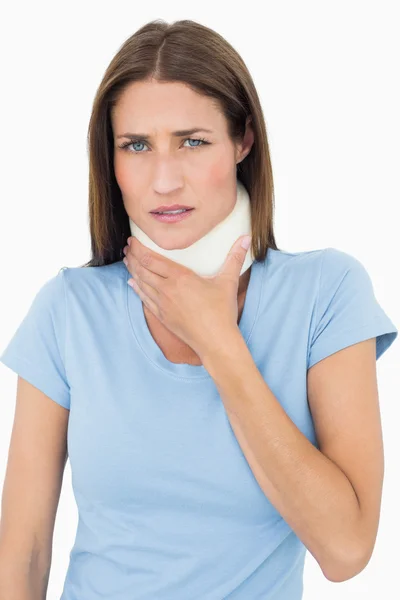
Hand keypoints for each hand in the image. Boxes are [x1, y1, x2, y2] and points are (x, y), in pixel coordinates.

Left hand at [122, 234, 251, 357]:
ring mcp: (162, 305)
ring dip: (132, 271)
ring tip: (127, 260)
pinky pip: (145, 299)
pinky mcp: (162, 317)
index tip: (132, 240)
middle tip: (127, 248)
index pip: (151, 259)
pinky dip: (137, 289)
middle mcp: (167, 290)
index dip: (138, 249)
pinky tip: (133, 284)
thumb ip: (235, 257)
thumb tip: (246, 238)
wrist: (215, 341)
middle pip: (142, 270)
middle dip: (132, 257)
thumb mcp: (228, 282)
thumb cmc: (222, 312)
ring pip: (141, 284)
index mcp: (180, 278)